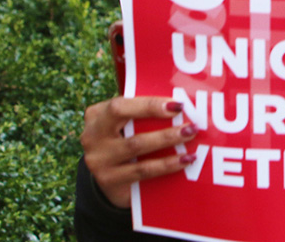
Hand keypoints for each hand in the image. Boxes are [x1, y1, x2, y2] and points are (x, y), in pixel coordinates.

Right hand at [80, 96, 197, 207]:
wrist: (109, 172)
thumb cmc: (126, 135)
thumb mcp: (127, 121)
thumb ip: (146, 111)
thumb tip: (182, 104)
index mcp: (97, 115)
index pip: (121, 106)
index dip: (149, 105)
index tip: (177, 106)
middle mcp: (92, 137)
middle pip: (129, 132)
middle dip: (165, 132)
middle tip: (191, 128)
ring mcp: (98, 161)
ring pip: (137, 150)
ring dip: (168, 146)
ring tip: (191, 144)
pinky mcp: (109, 180)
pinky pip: (142, 172)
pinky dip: (166, 166)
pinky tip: (184, 161)